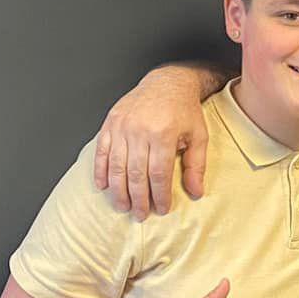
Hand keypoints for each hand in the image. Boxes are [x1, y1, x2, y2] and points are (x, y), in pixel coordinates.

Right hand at [95, 65, 211, 217]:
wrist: (167, 82)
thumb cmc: (184, 111)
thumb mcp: (198, 136)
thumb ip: (196, 165)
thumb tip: (196, 193)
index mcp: (163, 133)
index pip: (158, 173)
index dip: (159, 195)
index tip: (162, 209)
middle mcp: (140, 130)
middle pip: (135, 173)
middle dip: (138, 198)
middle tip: (140, 215)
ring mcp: (122, 126)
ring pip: (116, 166)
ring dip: (118, 190)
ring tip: (123, 206)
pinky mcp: (110, 123)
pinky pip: (102, 151)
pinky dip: (100, 170)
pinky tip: (103, 186)